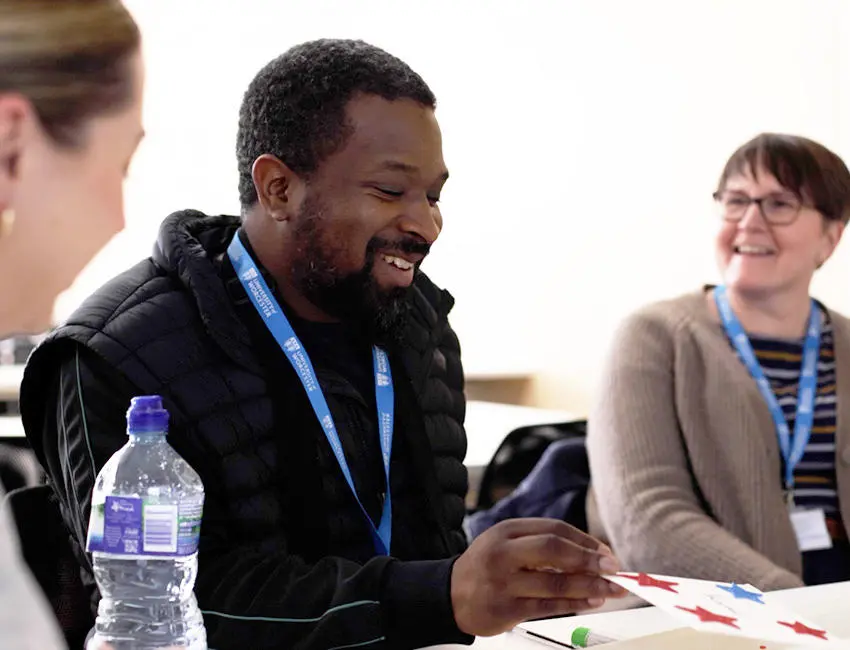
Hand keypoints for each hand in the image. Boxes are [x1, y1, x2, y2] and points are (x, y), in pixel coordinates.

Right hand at [450, 518, 625, 636]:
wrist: (450, 594)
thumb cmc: (487, 566)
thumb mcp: (507, 543)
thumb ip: (542, 544)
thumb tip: (592, 554)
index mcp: (507, 531)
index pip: (554, 529)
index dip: (585, 541)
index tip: (606, 553)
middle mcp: (503, 553)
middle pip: (554, 550)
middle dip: (589, 560)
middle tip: (614, 569)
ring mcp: (503, 582)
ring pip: (554, 583)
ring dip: (589, 586)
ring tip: (611, 589)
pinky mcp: (505, 609)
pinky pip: (547, 607)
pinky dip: (574, 604)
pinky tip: (591, 602)